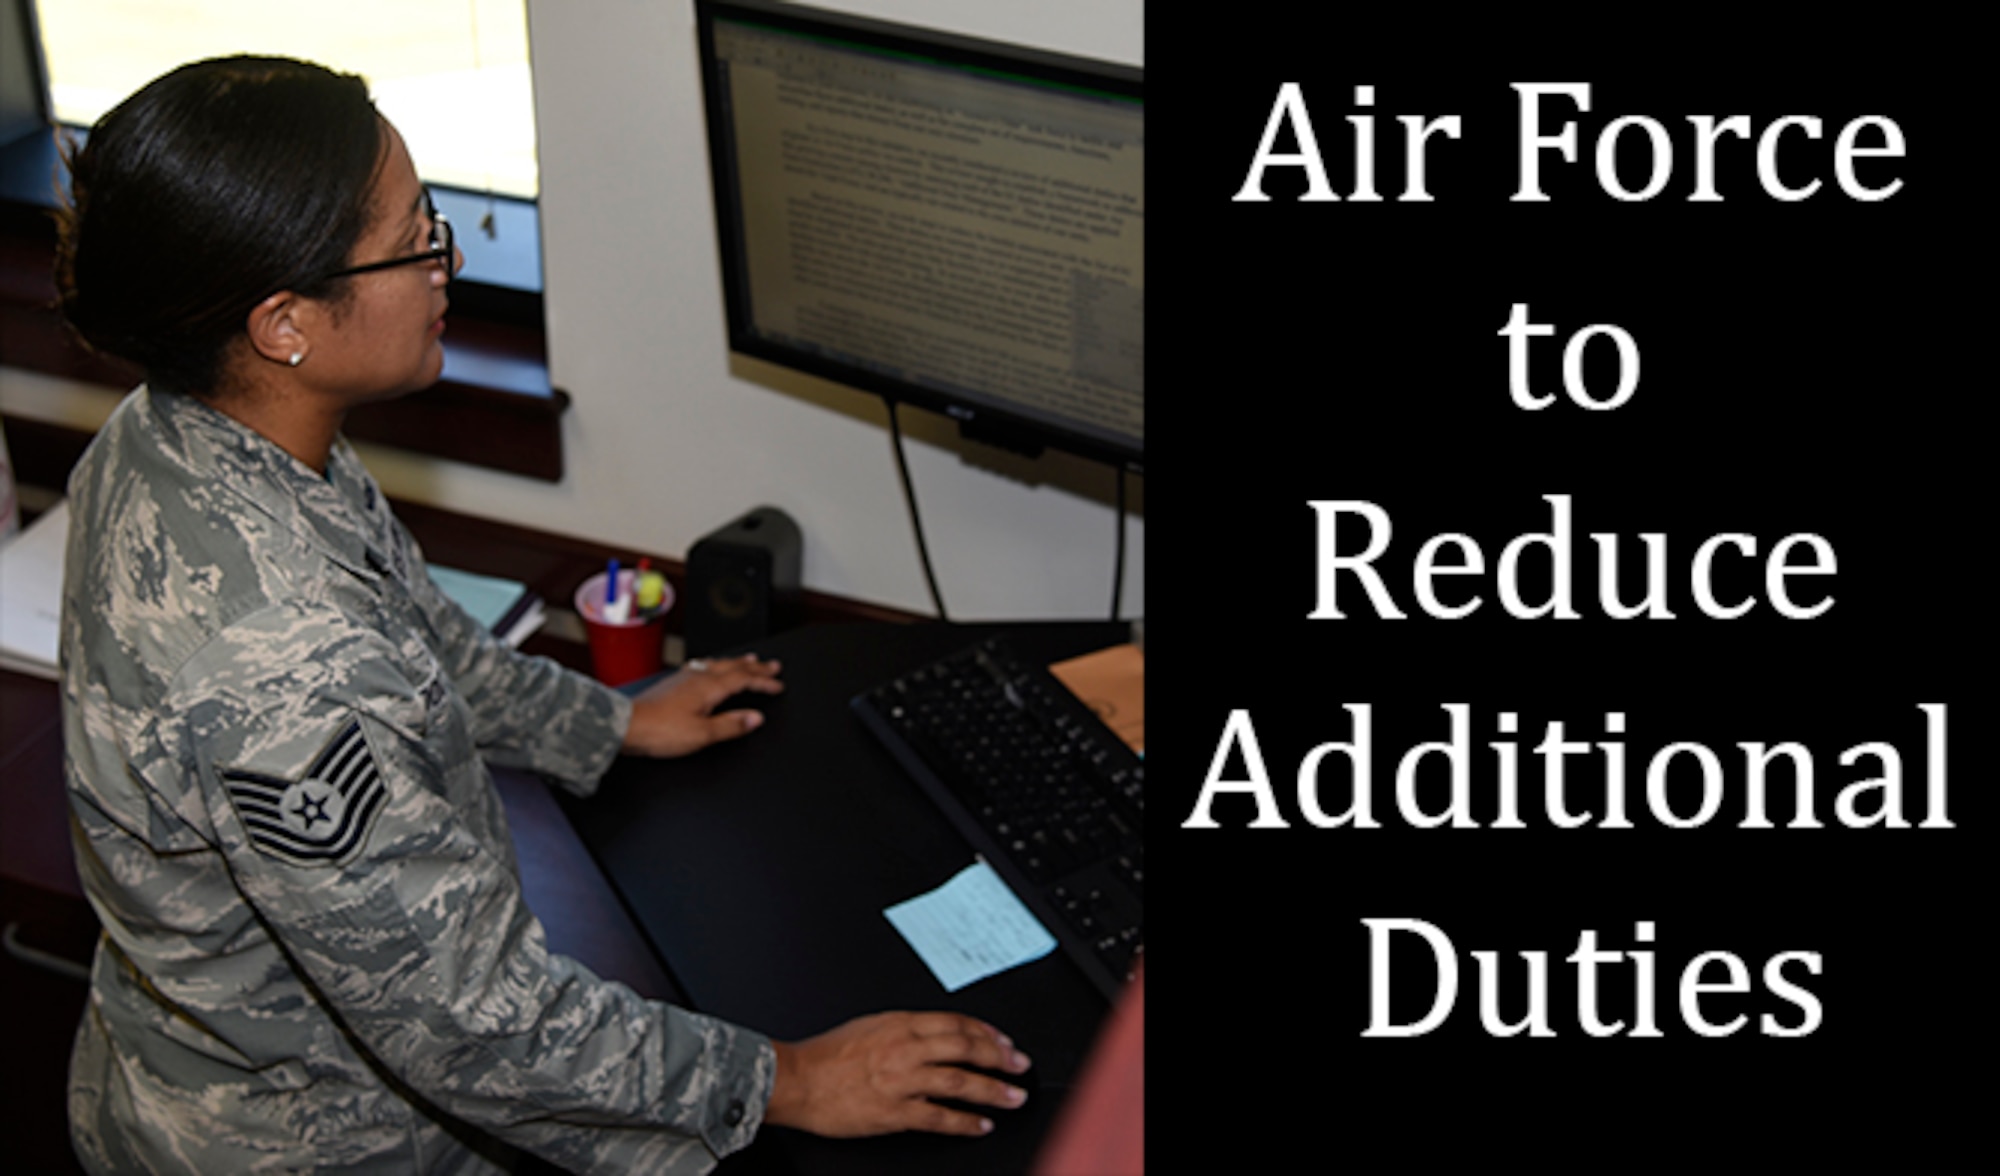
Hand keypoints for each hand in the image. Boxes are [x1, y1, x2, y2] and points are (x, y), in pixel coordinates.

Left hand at [620, 654, 783, 756]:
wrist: (627, 725)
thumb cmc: (659, 730)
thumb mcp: (702, 734)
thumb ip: (731, 725)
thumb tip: (754, 718)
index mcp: (709, 687)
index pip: (744, 680)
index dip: (764, 682)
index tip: (778, 685)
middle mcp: (698, 677)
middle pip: (734, 667)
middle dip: (756, 667)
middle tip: (772, 665)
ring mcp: (685, 677)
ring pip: (718, 663)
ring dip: (737, 662)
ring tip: (748, 660)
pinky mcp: (674, 682)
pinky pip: (703, 666)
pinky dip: (717, 665)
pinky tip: (711, 667)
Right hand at [766, 1011, 1032, 1137]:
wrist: (796, 1079)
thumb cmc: (826, 1054)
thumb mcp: (869, 1025)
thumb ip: (904, 1029)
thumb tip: (933, 1034)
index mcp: (900, 1024)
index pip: (956, 1022)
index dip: (987, 1032)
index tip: (1004, 1041)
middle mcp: (905, 1048)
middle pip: (966, 1048)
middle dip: (999, 1057)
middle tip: (1020, 1065)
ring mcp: (902, 1081)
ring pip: (959, 1081)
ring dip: (992, 1089)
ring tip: (1013, 1097)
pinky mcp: (894, 1112)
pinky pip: (938, 1117)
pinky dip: (964, 1122)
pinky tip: (981, 1125)